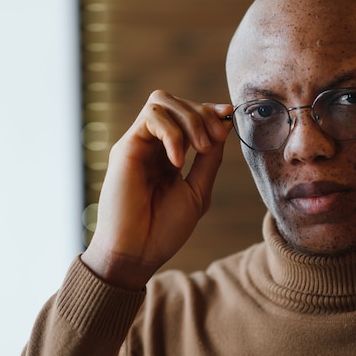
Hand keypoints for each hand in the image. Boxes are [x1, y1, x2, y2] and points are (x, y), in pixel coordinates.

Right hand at [82, 91, 232, 289]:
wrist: (137, 253)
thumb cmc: (164, 229)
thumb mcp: (198, 191)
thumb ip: (210, 160)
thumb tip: (224, 127)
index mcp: (169, 154)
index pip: (187, 115)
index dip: (209, 111)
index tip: (229, 115)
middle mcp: (152, 145)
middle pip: (176, 102)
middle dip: (202, 114)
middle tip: (214, 141)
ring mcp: (138, 144)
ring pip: (162, 102)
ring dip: (189, 119)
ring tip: (202, 148)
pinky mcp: (126, 147)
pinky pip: (151, 117)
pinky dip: (172, 133)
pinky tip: (178, 162)